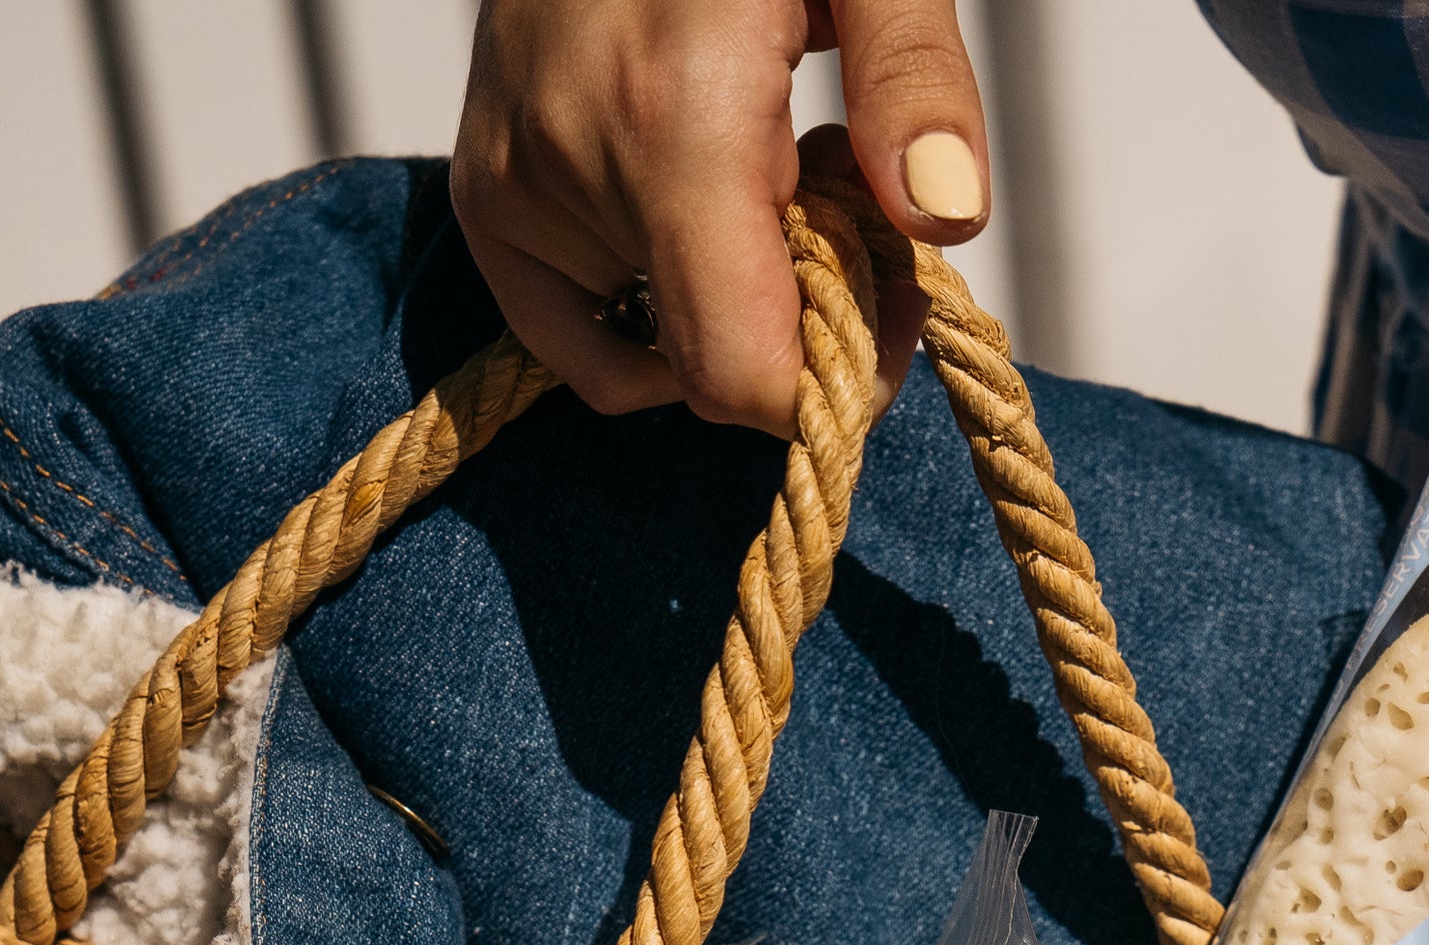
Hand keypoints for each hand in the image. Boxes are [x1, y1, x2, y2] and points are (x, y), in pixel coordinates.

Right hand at [452, 0, 989, 436]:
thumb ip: (913, 78)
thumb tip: (943, 217)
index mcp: (672, 122)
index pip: (743, 374)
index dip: (844, 382)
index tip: (897, 298)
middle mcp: (568, 169)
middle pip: (714, 363)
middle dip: (808, 316)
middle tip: (845, 192)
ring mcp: (510, 187)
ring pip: (658, 346)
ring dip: (740, 292)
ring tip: (767, 165)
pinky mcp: (484, 193)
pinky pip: (573, 333)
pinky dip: (656, 305)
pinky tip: (697, 213)